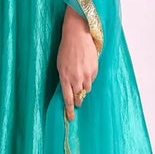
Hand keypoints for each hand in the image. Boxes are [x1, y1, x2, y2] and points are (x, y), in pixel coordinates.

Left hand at [57, 7, 97, 121]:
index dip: (70, 110)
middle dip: (78, 100)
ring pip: (87, 89)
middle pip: (79, 96)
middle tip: (78, 101)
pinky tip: (86, 69)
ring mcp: (86, 75)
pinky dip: (89, 78)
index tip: (71, 118)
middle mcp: (76, 78)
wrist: (77, 35)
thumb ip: (65, 79)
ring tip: (82, 80)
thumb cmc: (66, 49)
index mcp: (65, 78)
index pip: (67, 99)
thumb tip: (69, 90)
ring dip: (84, 88)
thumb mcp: (60, 65)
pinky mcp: (94, 70)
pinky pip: (92, 80)